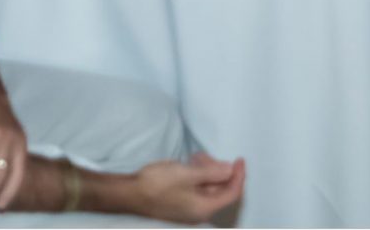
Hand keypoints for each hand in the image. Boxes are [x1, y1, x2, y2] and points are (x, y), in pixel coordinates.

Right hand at [128, 154, 245, 224]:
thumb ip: (212, 172)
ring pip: (207, 190)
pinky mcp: (179, 205)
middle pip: (220, 191)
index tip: (239, 159)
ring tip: (194, 158)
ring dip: (206, 172)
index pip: (232, 193)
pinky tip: (187, 166)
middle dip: (218, 171)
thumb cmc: (158, 184)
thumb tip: (230, 170)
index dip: (239, 175)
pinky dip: (197, 178)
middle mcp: (200, 213)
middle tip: (204, 156)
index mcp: (205, 208)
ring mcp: (188, 210)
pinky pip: (196, 191)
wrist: (130, 194)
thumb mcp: (187, 173)